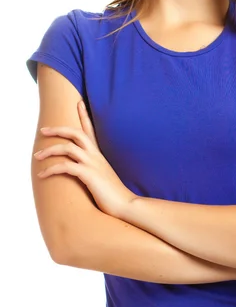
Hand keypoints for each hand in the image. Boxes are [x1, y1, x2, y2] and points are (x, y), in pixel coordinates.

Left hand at [34, 101, 136, 217]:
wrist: (126, 204)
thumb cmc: (114, 194)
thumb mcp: (104, 177)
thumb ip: (95, 169)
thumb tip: (85, 170)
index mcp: (99, 155)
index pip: (91, 130)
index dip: (84, 115)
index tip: (79, 103)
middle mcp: (96, 155)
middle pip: (76, 133)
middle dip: (58, 129)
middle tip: (43, 130)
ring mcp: (93, 164)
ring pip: (68, 148)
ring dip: (50, 150)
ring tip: (37, 156)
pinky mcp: (89, 175)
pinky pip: (66, 167)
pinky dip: (52, 169)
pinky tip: (43, 174)